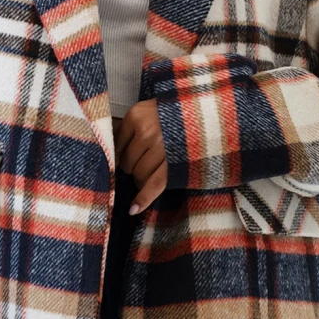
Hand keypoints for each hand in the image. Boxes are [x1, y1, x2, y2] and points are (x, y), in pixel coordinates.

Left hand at [114, 99, 167, 214]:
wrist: (207, 113)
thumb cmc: (174, 113)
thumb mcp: (148, 109)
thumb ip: (130, 126)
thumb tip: (111, 152)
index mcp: (137, 115)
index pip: (117, 145)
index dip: (121, 154)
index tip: (128, 155)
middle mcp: (147, 132)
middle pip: (127, 163)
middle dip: (134, 165)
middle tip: (149, 157)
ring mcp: (161, 149)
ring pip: (139, 175)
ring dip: (143, 177)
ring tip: (158, 165)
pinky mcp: (174, 164)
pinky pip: (154, 185)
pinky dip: (143, 199)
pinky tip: (133, 209)